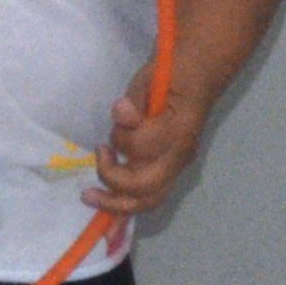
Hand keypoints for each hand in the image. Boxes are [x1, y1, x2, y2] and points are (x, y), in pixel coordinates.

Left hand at [89, 78, 215, 214]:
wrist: (198, 78)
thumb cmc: (172, 75)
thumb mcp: (149, 80)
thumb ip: (134, 100)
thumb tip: (122, 113)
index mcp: (177, 130)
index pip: (141, 148)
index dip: (119, 144)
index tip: (102, 145)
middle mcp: (179, 154)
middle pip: (146, 188)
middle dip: (113, 189)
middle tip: (87, 192)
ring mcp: (177, 165)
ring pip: (149, 200)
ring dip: (118, 202)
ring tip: (95, 193)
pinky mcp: (170, 170)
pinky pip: (149, 196)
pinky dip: (129, 205)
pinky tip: (111, 210)